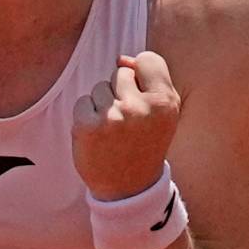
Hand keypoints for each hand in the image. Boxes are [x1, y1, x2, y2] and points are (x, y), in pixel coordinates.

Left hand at [72, 51, 182, 200]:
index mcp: (165, 103)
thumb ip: (149, 79)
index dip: (141, 74)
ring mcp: (113, 117)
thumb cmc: (145, 144)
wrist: (129, 189)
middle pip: (120, 72)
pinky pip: (83, 101)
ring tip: (113, 130)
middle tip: (128, 122)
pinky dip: (87, 116)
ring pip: (100, 87)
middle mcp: (140, 108)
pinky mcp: (88, 126)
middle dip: (120, 92)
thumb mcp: (161, 113)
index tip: (142, 96)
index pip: (148, 59)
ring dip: (103, 105)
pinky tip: (98, 135)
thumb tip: (121, 58)